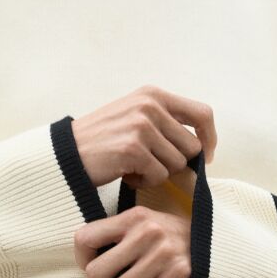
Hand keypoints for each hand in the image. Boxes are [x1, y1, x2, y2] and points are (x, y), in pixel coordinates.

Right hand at [71, 85, 216, 188]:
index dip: (210, 139)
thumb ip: (166, 125)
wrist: (66, 154)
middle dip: (176, 164)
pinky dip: (143, 182)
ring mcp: (141, 126)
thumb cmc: (103, 141)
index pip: (203, 114)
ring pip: (176, 165)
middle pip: (191, 147)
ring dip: (158, 174)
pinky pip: (158, 176)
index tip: (206, 157)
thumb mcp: (135, 118)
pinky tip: (125, 174)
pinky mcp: (133, 149)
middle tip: (151, 166)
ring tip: (133, 167)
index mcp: (154, 95)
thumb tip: (204, 151)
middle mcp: (150, 106)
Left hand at [74, 205, 191, 277]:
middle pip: (96, 272)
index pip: (85, 238)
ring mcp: (163, 254)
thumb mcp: (144, 223)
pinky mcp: (178, 274)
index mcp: (133, 217)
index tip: (92, 267)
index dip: (82, 259)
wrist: (215, 244)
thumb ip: (117, 234)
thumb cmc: (170, 238)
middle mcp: (147, 232)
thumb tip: (86, 261)